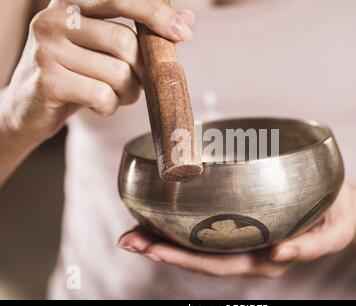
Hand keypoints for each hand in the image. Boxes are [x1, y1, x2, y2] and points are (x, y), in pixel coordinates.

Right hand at [1, 0, 194, 146]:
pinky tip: (99, 104)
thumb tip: (186, 20)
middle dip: (142, 70)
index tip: (184, 32)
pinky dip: (110, 107)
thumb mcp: (104, 45)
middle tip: (139, 82)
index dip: (155, 14)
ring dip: (128, 92)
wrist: (30, 104)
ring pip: (118, 74)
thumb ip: (140, 31)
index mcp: (72, 1)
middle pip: (125, 43)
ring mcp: (47, 48)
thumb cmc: (77, 71)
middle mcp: (55, 17)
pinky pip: (102, 96)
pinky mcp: (47, 80)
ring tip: (116, 94)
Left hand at [118, 184, 355, 277]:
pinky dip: (180, 223)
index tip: (153, 251)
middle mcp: (248, 252)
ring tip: (132, 230)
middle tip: (128, 239)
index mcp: (266, 259)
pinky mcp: (241, 220)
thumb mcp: (334, 233)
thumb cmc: (336, 217)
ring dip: (163, 237)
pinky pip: (207, 227)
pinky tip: (159, 213)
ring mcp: (242, 238)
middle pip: (199, 257)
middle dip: (161, 249)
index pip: (218, 264)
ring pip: (197, 244)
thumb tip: (280, 251)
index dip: (184, 260)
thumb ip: (311, 246)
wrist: (339, 206)